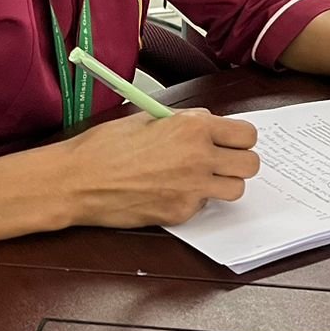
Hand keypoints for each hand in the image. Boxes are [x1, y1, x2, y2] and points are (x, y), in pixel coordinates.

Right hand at [60, 110, 260, 228]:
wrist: (78, 180)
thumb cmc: (106, 146)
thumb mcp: (149, 117)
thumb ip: (184, 121)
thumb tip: (205, 125)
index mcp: (193, 127)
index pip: (247, 134)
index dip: (240, 138)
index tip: (231, 141)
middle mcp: (199, 157)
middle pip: (251, 164)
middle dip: (239, 161)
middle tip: (222, 160)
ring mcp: (192, 188)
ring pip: (236, 189)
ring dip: (223, 183)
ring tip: (201, 177)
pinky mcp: (180, 213)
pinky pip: (204, 206)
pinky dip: (194, 200)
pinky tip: (172, 191)